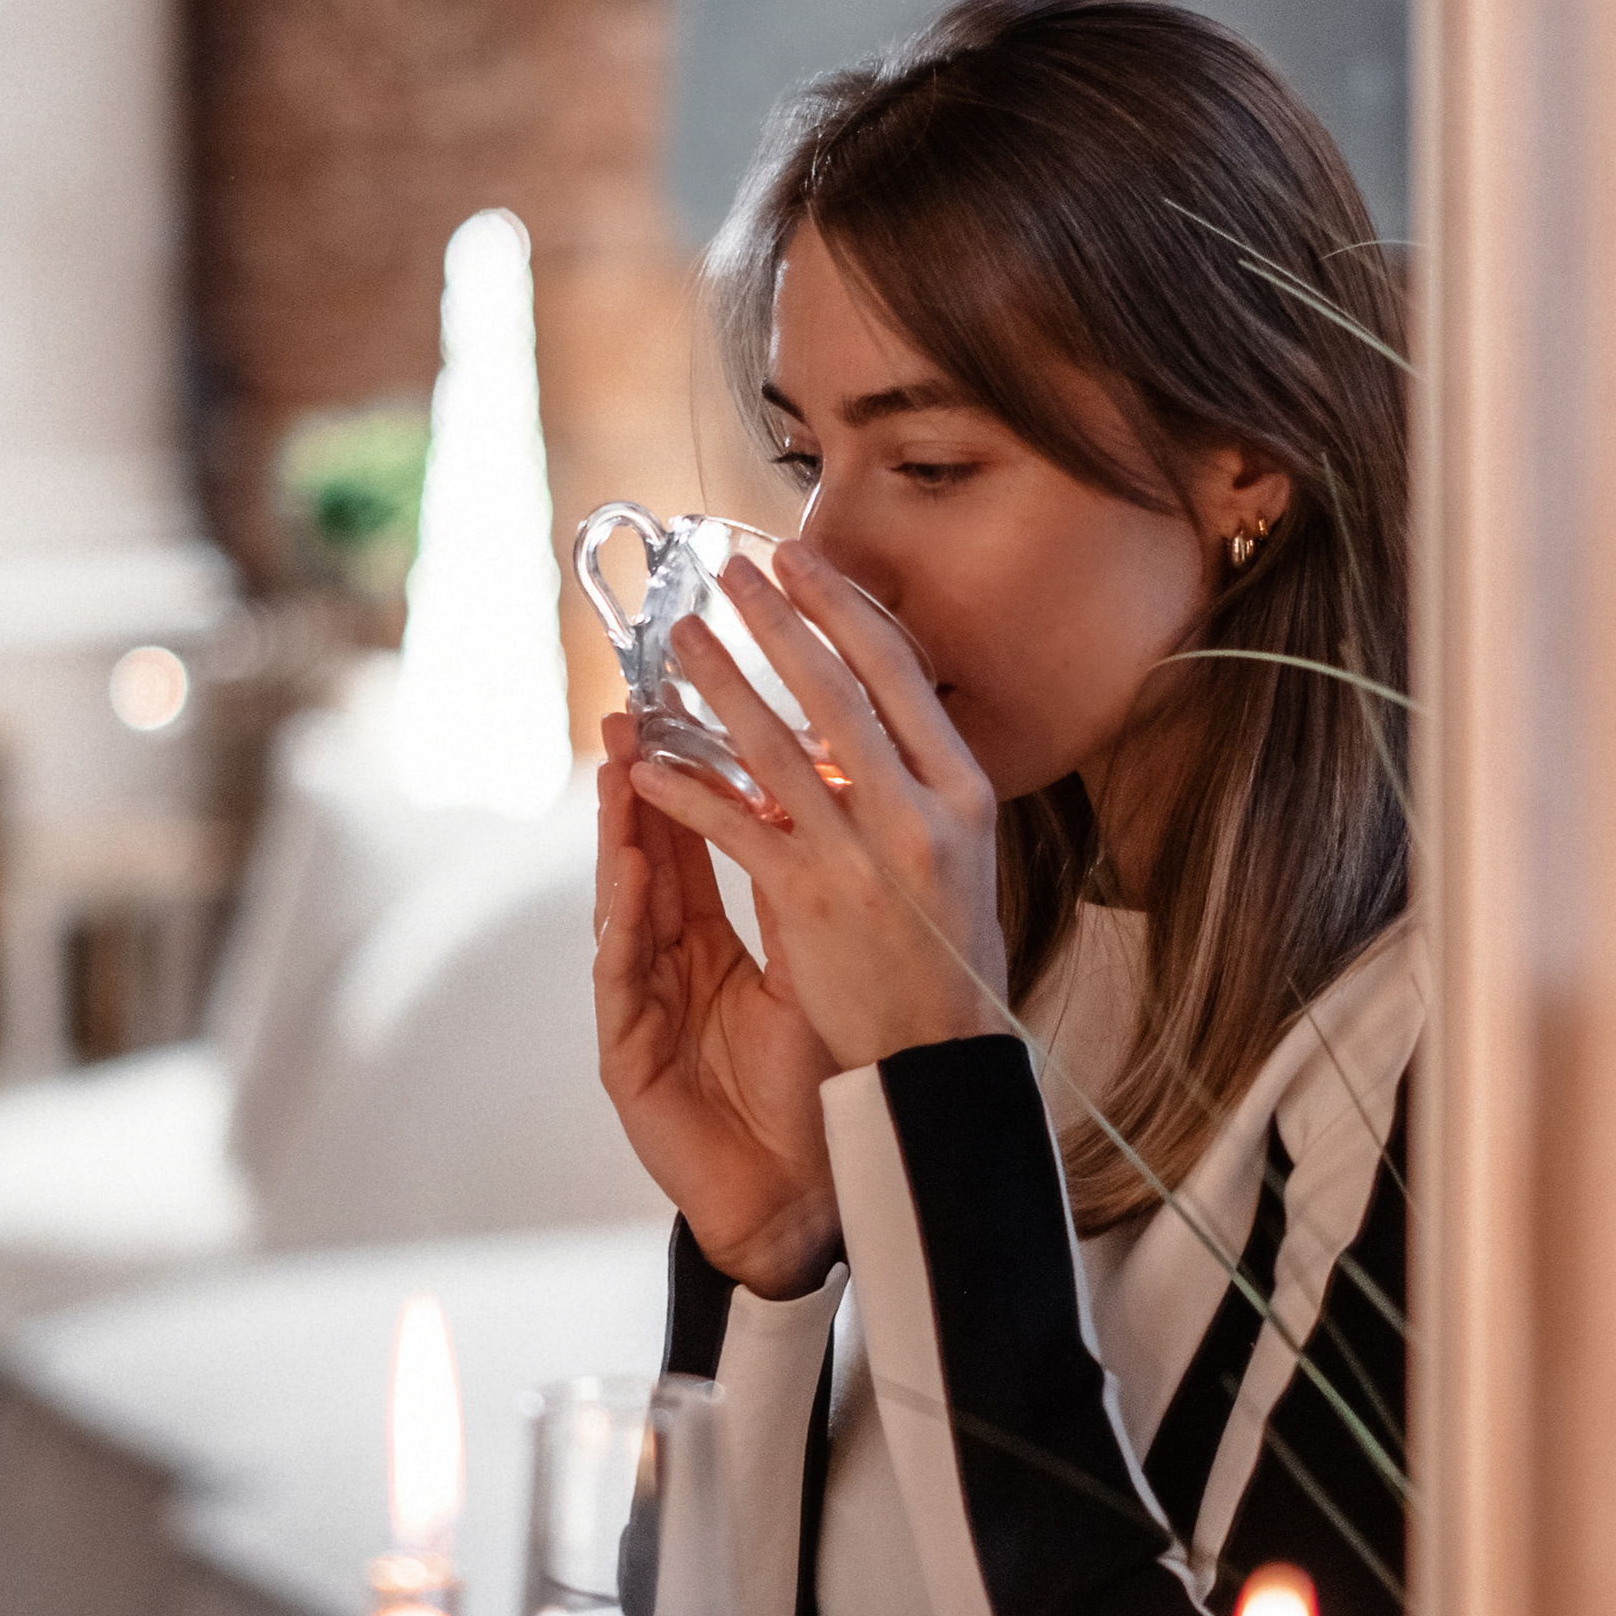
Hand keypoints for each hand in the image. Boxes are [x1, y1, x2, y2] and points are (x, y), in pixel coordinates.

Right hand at [591, 720, 842, 1297]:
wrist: (806, 1205)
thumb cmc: (815, 1097)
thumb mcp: (814, 975)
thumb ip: (800, 900)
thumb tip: (819, 806)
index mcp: (715, 949)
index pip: (696, 848)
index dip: (691, 781)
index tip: (690, 712)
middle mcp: (671, 970)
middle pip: (649, 863)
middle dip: (640, 788)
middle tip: (633, 713)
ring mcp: (644, 1012)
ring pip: (625, 908)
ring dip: (621, 837)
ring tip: (620, 768)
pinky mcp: (628, 1059)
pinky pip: (623, 978)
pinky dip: (625, 922)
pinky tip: (631, 873)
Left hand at [625, 544, 1008, 1073]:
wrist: (940, 1053)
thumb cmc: (949, 953)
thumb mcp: (964, 852)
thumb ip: (917, 783)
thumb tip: (863, 715)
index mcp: (965, 790)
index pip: (898, 672)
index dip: (843, 610)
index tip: (802, 563)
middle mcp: (918, 812)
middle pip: (835, 691)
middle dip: (775, 622)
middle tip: (731, 571)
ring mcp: (862, 855)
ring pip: (774, 749)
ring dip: (718, 687)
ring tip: (679, 644)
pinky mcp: (809, 900)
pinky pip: (735, 827)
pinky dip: (688, 791)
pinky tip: (650, 766)